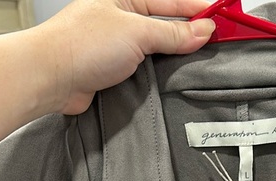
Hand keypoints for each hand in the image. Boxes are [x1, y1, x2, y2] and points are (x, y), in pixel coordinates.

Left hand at [36, 0, 215, 114]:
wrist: (52, 78)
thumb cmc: (82, 44)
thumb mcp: (137, 32)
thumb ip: (173, 33)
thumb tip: (203, 30)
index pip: (173, 1)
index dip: (199, 11)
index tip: (223, 20)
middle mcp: (123, 19)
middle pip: (168, 25)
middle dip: (192, 35)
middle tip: (217, 45)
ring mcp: (120, 46)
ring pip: (159, 50)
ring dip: (177, 57)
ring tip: (200, 63)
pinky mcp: (116, 70)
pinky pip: (147, 70)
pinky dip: (162, 74)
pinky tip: (175, 78)